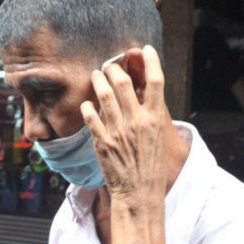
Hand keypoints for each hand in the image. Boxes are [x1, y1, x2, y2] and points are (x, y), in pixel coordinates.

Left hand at [80, 45, 167, 206]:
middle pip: (124, 83)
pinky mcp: (102, 143)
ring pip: (105, 97)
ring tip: (95, 75)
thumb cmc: (151, 168)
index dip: (151, 61)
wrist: (139, 193)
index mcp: (156, 118)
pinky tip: (86, 104)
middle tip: (109, 66)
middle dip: (114, 70)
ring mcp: (118, 131)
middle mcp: (137, 122)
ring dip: (98, 82)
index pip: (156, 81)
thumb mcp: (157, 137)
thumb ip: (149, 116)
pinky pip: (91, 118)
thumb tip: (142, 97)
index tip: (145, 49)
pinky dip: (87, 108)